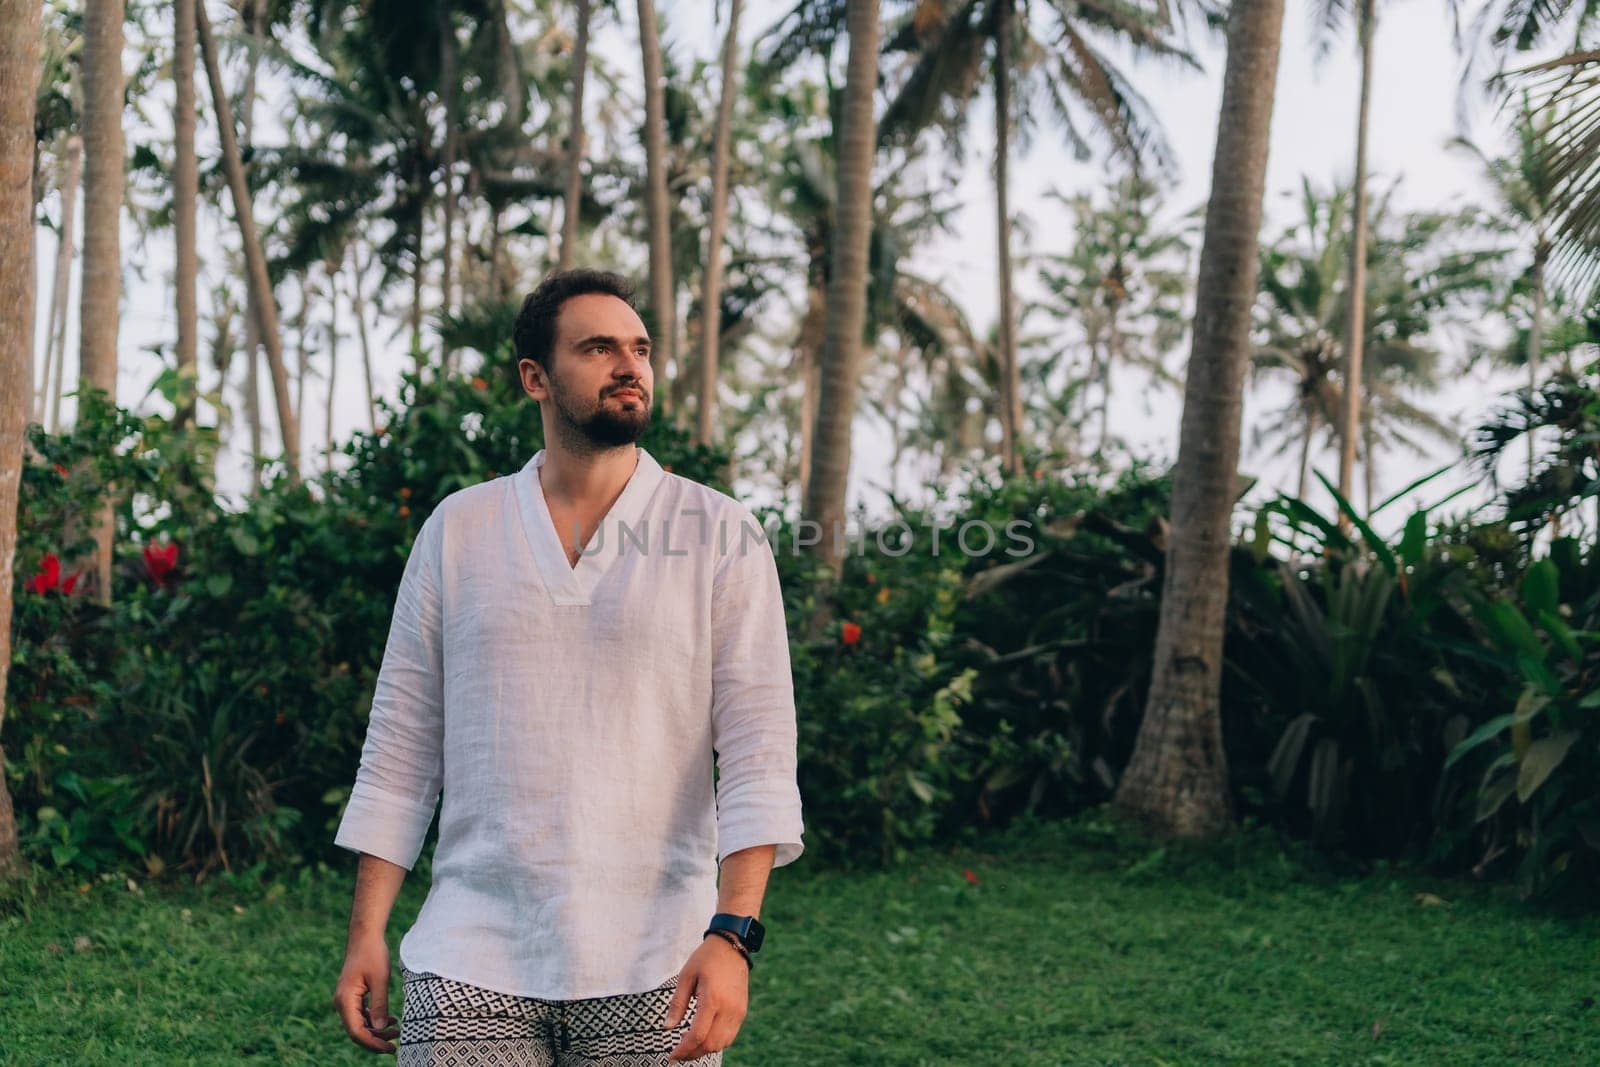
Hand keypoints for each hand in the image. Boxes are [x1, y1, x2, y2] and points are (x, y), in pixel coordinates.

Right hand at [333, 933, 400, 1053]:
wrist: (365, 937)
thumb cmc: (373, 954)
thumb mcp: (380, 980)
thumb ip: (379, 1005)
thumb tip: (379, 1028)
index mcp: (345, 1000)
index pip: (356, 1031)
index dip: (373, 1043)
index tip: (390, 1048)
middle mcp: (342, 1003)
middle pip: (357, 1031)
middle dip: (376, 1039)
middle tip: (396, 1043)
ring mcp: (346, 1000)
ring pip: (359, 1024)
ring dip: (376, 1030)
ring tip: (396, 1030)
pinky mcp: (352, 996)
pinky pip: (361, 1015)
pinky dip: (374, 1020)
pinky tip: (390, 1020)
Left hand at [663, 935, 749, 1060]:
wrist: (732, 945)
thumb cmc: (706, 958)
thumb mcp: (686, 976)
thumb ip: (677, 1004)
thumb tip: (667, 1028)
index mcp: (712, 999)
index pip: (697, 1035)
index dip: (683, 1050)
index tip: (671, 1056)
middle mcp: (728, 1009)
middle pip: (711, 1044)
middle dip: (692, 1054)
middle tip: (678, 1054)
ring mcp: (738, 1011)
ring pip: (722, 1044)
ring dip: (704, 1050)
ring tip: (689, 1048)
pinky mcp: (742, 1011)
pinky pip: (730, 1036)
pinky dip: (716, 1043)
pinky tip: (704, 1039)